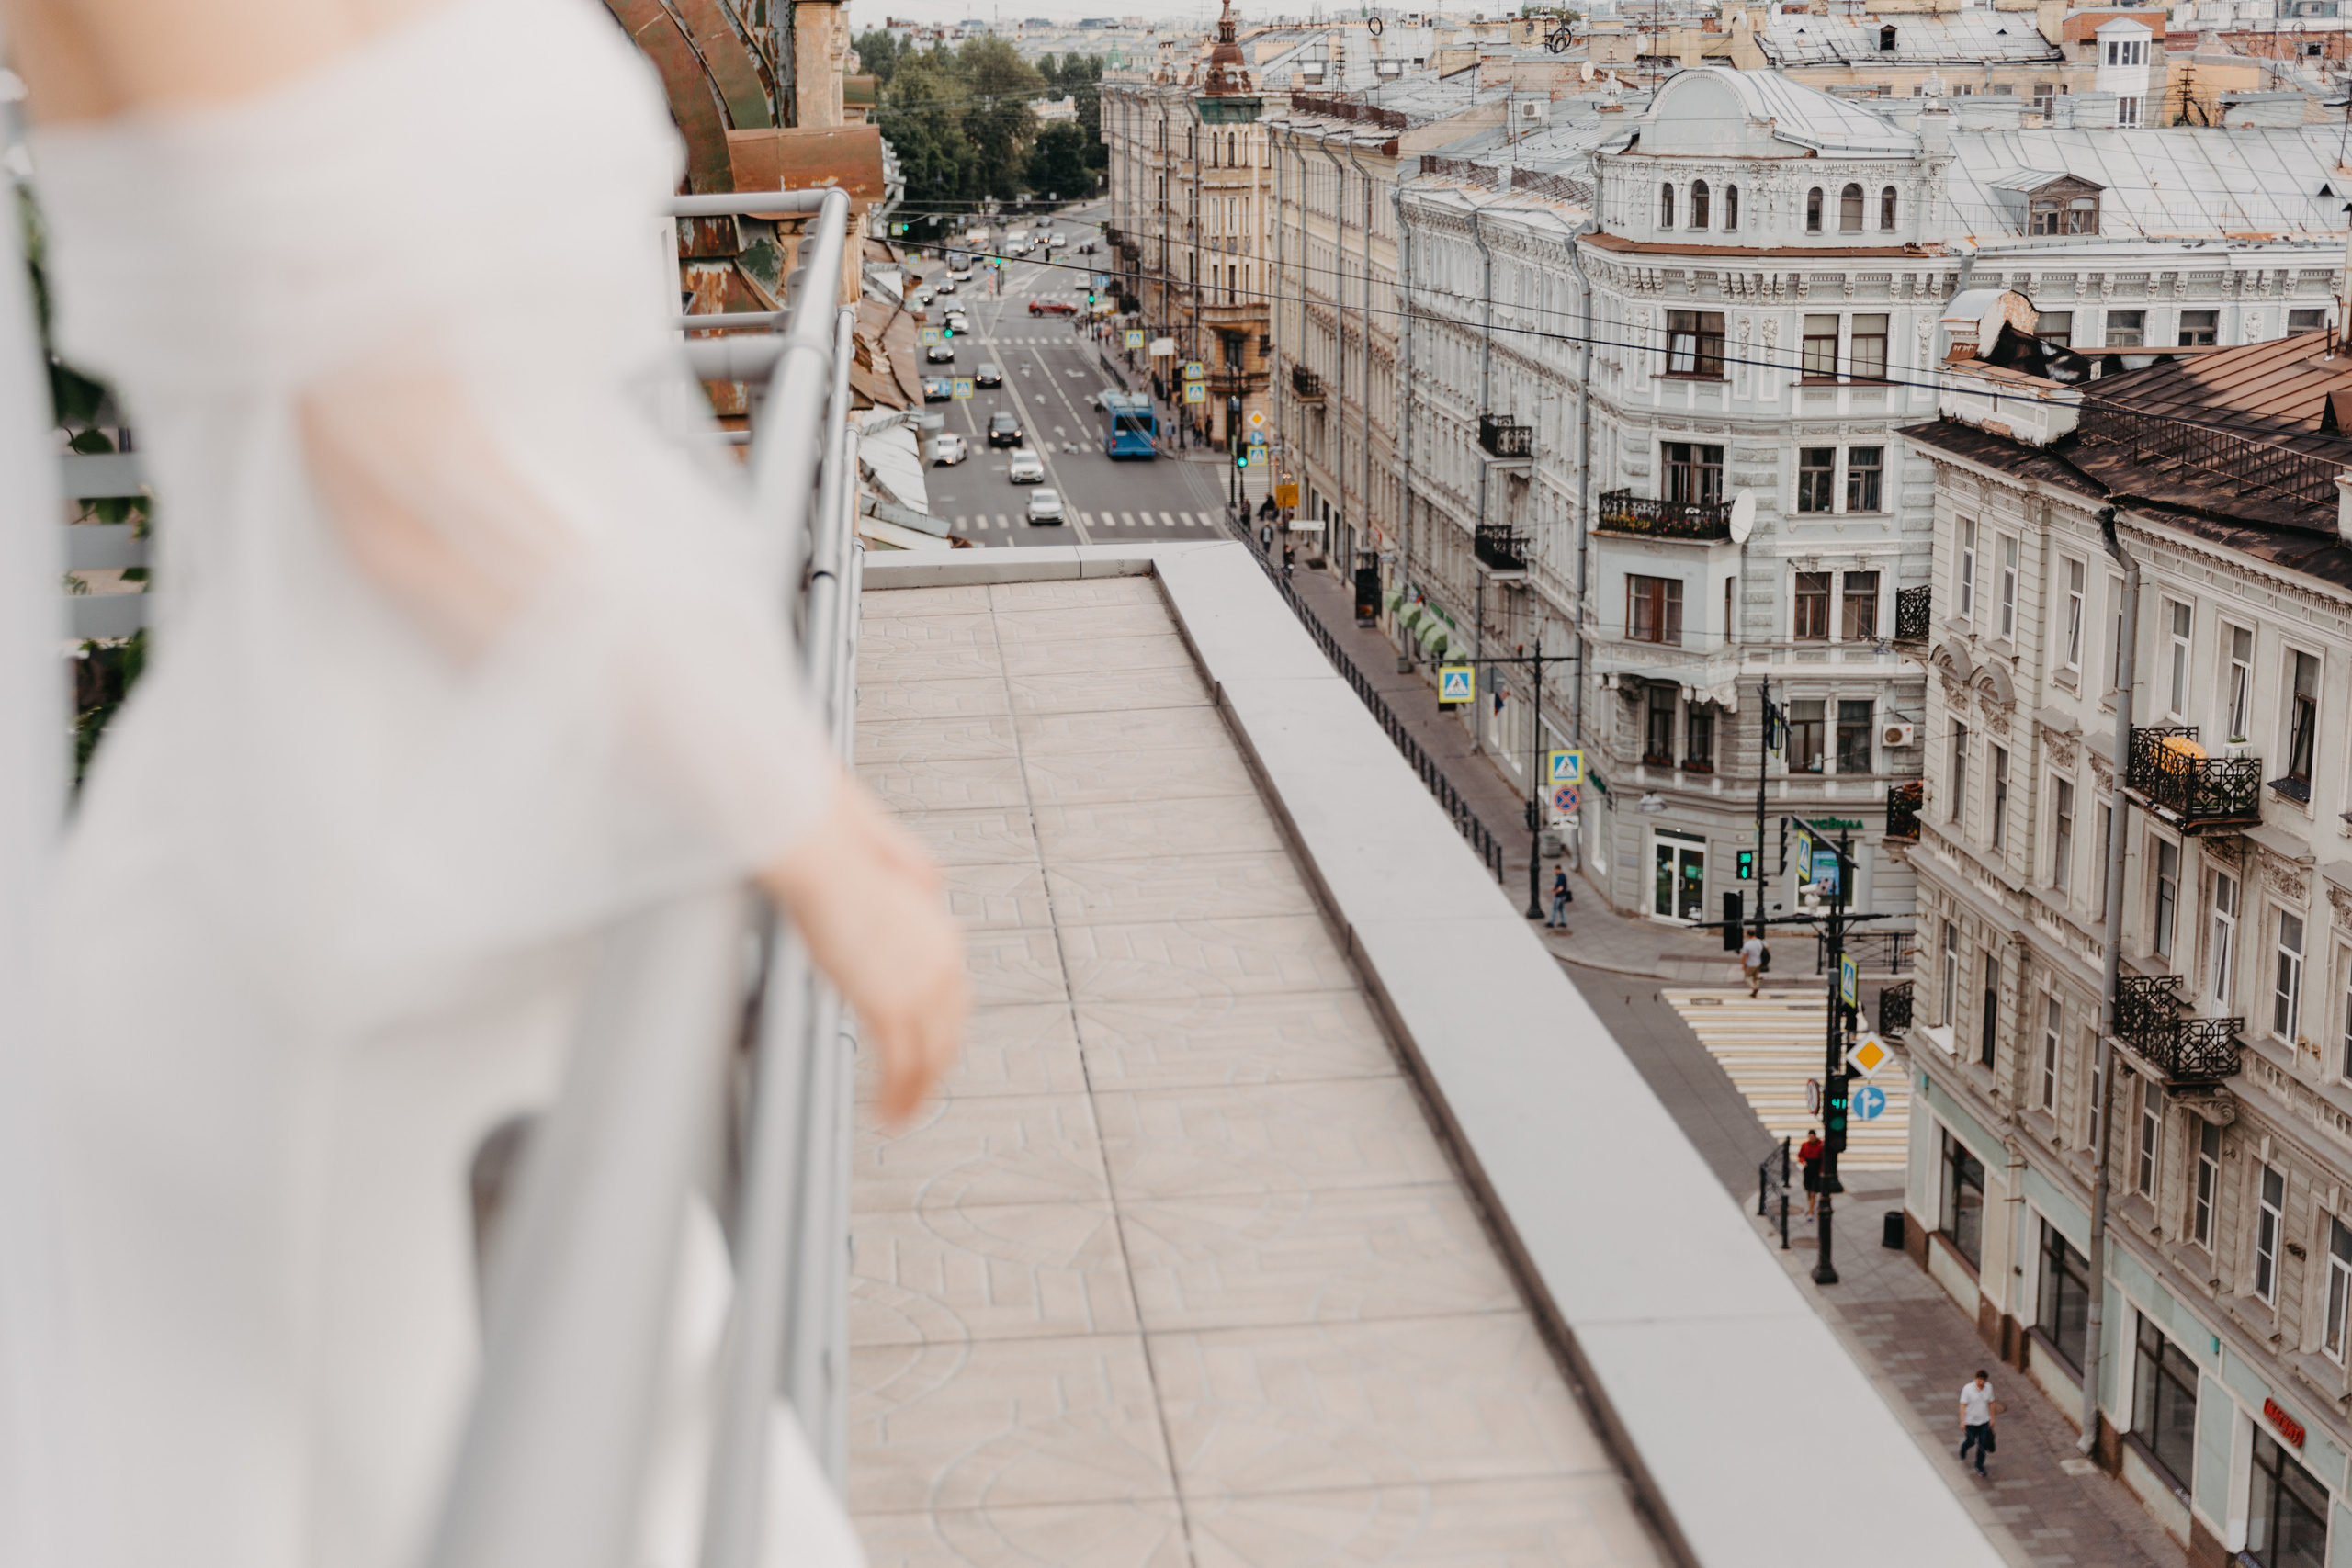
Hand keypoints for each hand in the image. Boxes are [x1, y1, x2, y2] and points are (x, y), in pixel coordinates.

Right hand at [762, 774, 966, 1124]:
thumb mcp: (890, 869)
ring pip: (930, 1056)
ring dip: (916, 1093)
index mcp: (940, 932)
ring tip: (900, 1117)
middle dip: (934, 1069)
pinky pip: (902, 1065)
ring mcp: (919, 984)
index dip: (940, 1030)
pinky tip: (887, 1114)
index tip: (927, 1050)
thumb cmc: (839, 853)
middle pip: (948, 1031)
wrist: (820, 854)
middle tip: (917, 1095)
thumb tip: (925, 889)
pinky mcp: (890, 1003)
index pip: (953, 997)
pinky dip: (898, 1096)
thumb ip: (911, 889)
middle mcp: (942, 960)